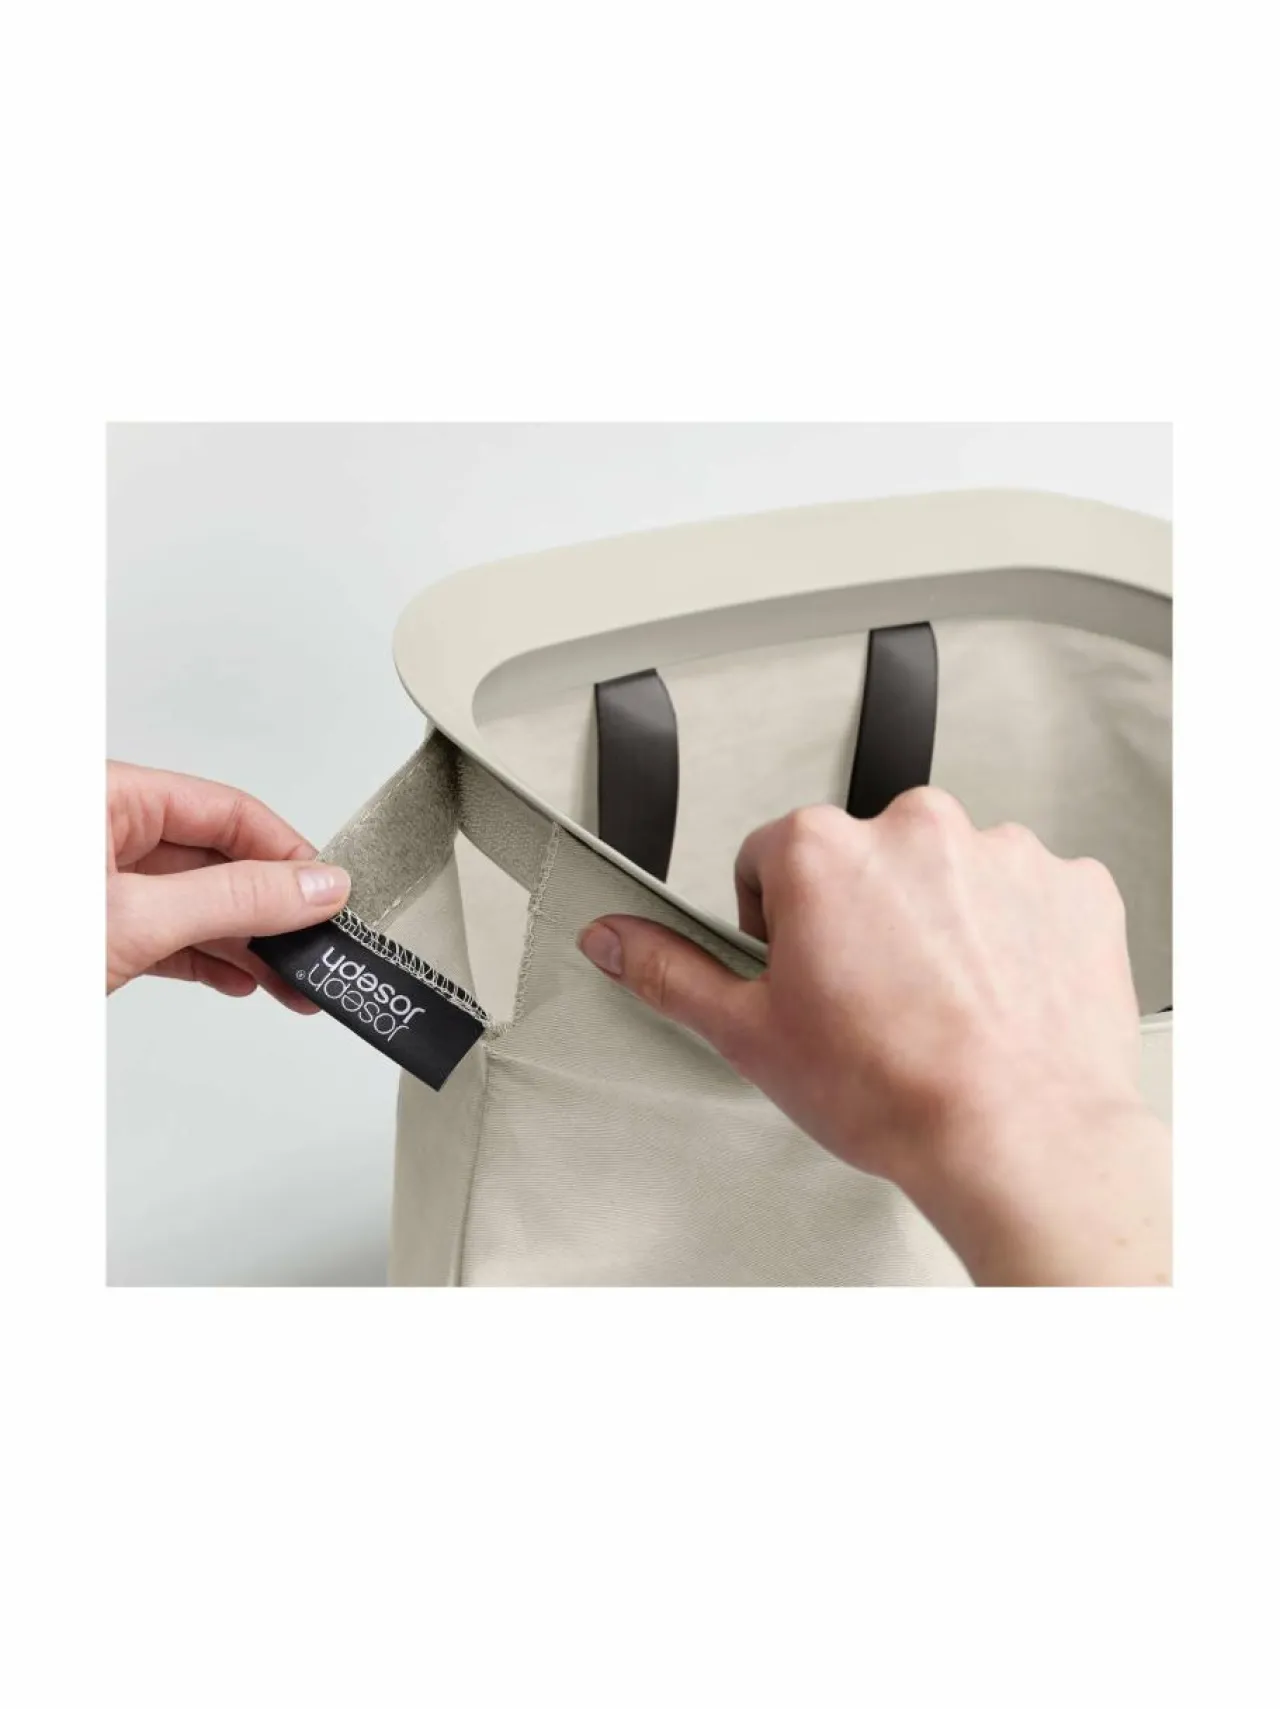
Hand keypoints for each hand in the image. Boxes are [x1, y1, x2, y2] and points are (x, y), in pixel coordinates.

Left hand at [107, 761, 349, 1011]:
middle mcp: (101, 834)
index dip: (284, 853)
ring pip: (194, 904)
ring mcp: (95, 886)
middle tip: (317, 943)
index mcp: (107, 797)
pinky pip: (165, 935)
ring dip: (246, 945)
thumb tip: (315, 886)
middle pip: (214, 860)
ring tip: (291, 979)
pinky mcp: (93, 932)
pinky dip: (205, 959)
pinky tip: (240, 979)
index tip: (327, 893)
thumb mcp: (136, 917)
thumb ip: (234, 900)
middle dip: (269, 910)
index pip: (224, 810)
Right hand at [577, 790, 1169, 1285]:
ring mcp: (1002, 853)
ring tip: (941, 1007)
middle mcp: (915, 830)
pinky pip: (1026, 895)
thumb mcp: (749, 1036)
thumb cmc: (896, 1092)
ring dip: (939, 923)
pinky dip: (1013, 936)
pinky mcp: (1073, 885)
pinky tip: (996, 997)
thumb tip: (613, 938)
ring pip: (947, 874)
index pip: (772, 858)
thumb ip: (670, 970)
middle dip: (861, 916)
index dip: (779, 925)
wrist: (1021, 1138)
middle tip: (873, 999)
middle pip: (864, 859)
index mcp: (824, 851)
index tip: (806, 973)